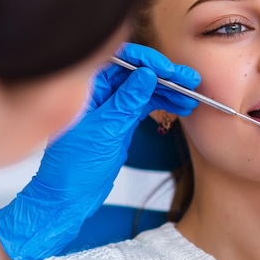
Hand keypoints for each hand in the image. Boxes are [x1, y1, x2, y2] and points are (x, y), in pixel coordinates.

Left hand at [0, 43, 199, 259]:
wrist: (68, 198)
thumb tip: (147, 74)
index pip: (120, 61)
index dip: (146, 61)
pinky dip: (163, 105)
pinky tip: (180, 106)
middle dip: (165, 76)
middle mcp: (99, 93)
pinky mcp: (121, 122)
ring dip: (169, 92)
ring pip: (145, 90)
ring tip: (191, 96)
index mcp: (87, 89)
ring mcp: (112, 107)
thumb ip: (127, 101)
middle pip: (137, 74)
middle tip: (189, 80)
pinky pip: (145, 106)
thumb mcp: (105, 131)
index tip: (168, 70)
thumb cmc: (73, 168)